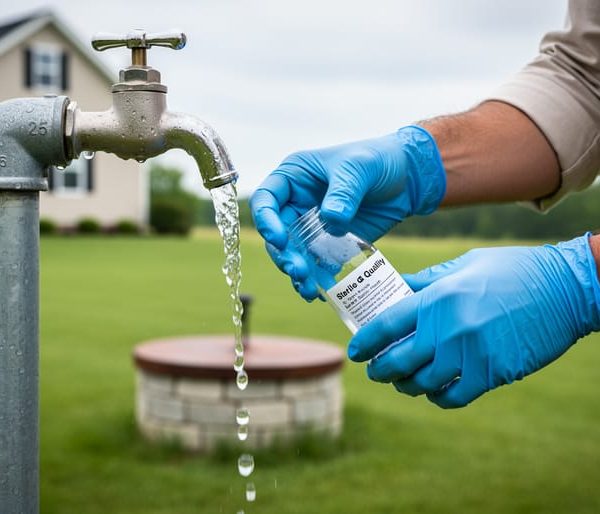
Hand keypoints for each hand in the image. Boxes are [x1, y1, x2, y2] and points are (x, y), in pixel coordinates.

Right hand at [250, 126, 445, 299]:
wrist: (408, 178)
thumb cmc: (378, 160)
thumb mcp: (360, 167)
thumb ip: (344, 191)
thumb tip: (331, 220)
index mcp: (294, 177)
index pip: (265, 200)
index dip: (266, 221)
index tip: (280, 239)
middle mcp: (297, 204)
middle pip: (277, 234)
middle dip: (283, 255)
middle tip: (298, 270)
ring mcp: (313, 227)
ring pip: (294, 254)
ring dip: (297, 273)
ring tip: (309, 290)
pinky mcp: (330, 244)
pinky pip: (317, 265)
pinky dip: (317, 280)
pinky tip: (322, 293)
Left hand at [348, 234, 599, 407]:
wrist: (564, 289)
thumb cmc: (512, 270)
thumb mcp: (464, 266)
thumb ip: (427, 281)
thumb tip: (397, 289)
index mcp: (438, 298)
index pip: (386, 326)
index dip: (365, 342)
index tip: (355, 352)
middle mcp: (448, 329)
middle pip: (397, 360)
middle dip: (379, 370)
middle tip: (375, 370)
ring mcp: (470, 354)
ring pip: (422, 383)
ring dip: (406, 385)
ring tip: (402, 381)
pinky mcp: (492, 373)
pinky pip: (453, 396)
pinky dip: (438, 397)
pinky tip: (433, 391)